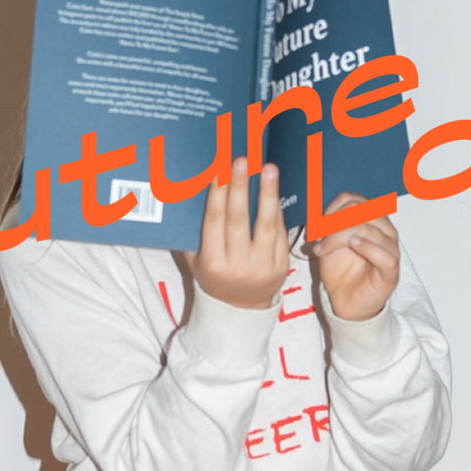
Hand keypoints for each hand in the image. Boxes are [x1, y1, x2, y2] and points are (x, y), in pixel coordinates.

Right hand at [186, 157, 289, 308]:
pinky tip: (274, 191)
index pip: (214, 221)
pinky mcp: (281, 266)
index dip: (218, 194)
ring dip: (268, 193)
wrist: (240, 309)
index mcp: (212, 262)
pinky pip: (280, 233)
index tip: (219, 170)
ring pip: (266, 224)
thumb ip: (193, 232)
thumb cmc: (213, 275)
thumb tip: (189, 192)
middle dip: (240, 188)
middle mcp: (238, 265)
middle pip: (239, 219)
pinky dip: (277, 210)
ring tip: (268, 168)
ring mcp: (262, 266)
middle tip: (242, 161)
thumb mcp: (196, 259)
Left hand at [309, 193, 399, 320]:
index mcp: (371, 219)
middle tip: (319, 240)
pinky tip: (353, 245)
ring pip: (369, 229)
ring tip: (324, 249)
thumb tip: (317, 213)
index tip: (317, 226)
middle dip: (334, 224)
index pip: (353, 200)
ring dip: (340, 237)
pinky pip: (384, 253)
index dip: (331, 209)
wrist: (345, 300)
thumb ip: (327, 225)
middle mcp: (385, 229)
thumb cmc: (341, 270)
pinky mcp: (392, 269)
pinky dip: (367, 246)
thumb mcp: (328, 242)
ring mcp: (391, 248)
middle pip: (360, 211)